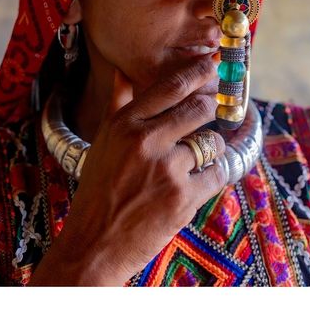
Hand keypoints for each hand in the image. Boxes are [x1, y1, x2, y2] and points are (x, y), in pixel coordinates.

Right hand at [29, 55, 225, 285]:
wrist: (94, 243)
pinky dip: (212, 176)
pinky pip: (216, 174)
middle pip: (199, 109)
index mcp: (125, 124)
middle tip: (214, 110)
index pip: (170, 87)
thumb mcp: (102, 140)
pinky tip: (197, 181)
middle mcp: (145, 141)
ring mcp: (166, 170)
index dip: (196, 72)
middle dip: (212, 108)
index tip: (212, 65)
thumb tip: (121, 71)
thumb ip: (117, 103)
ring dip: (211, 148)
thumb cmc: (98, 188)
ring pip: (212, 143)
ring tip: (196, 158)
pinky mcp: (183, 198)